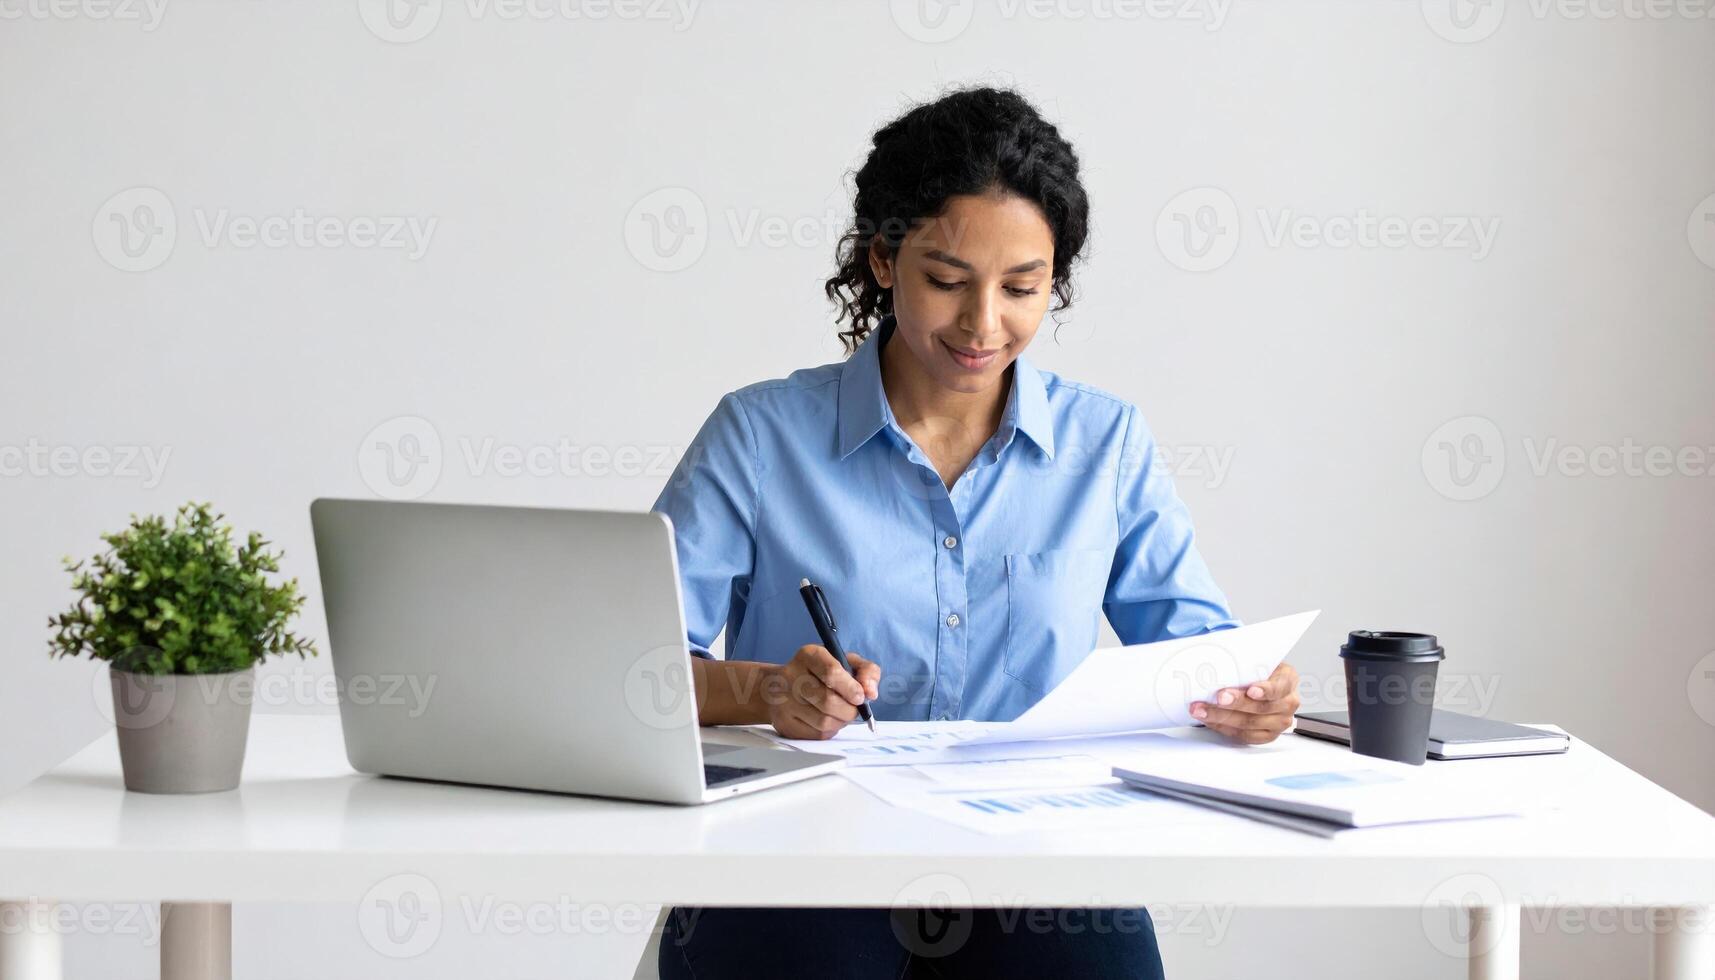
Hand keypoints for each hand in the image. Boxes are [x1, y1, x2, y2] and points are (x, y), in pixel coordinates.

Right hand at [763, 645, 880, 739]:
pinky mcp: (784, 723)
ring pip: (823, 722)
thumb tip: (871, 693)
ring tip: (840, 714)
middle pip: (828, 701)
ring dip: (840, 722)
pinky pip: (816, 734)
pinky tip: (827, 720)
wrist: (780, 687)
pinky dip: (829, 730)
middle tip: (853, 709)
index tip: (860, 697)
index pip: (831, 672)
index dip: (851, 688)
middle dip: (849, 710)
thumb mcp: (845, 662)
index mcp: (809, 655)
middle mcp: (792, 676)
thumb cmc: (820, 673)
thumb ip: (866, 671)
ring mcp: (784, 701)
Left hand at [1190, 662, 1300, 744]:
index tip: (1251, 690)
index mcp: (1288, 679)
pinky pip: (1243, 735)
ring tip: (1202, 709)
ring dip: (1221, 717)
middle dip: (1236, 704)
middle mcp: (1288, 703)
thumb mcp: (1256, 659)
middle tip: (1218, 698)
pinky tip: (1209, 719)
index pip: (1279, 687)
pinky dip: (1223, 727)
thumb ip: (1245, 661)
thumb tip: (1219, 656)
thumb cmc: (1255, 670)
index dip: (1266, 690)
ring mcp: (1279, 722)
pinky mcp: (1266, 735)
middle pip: (1262, 708)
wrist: (1258, 682)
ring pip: (1249, 724)